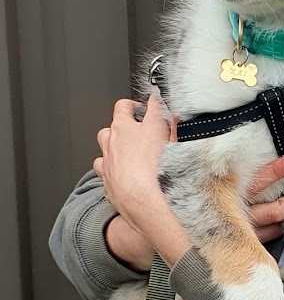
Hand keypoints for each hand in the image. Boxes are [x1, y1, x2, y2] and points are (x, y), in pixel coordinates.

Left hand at [94, 95, 190, 267]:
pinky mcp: (110, 187)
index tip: (143, 108)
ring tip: (130, 155)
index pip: (123, 106)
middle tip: (137, 132)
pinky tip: (126, 176)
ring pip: (104, 154)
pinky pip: (107, 176)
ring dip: (114, 152)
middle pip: (109, 130)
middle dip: (121, 128)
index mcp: (122, 127)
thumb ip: (160, 111)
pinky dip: (114, 174)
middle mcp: (110, 146)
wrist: (142, 199)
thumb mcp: (163, 128)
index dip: (134, 105)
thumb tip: (160, 100)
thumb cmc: (151, 164)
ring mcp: (108, 167)